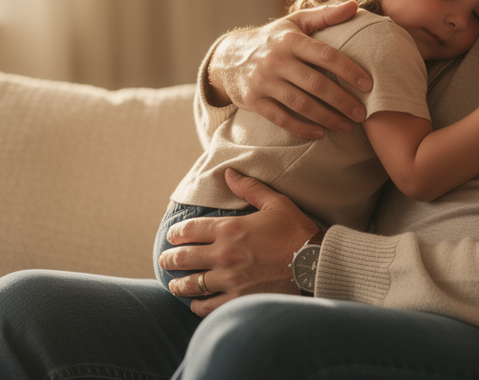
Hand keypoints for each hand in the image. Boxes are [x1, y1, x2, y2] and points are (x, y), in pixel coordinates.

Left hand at [159, 169, 320, 316]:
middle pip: (183, 258)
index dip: (175, 234)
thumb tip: (229, 173)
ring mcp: (229, 280)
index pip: (189, 231)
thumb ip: (249, 188)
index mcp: (229, 229)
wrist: (314, 264)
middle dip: (169, 259)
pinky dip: (197, 304)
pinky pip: (207, 305)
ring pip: (191, 284)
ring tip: (175, 284)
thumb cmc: (296, 232)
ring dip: (179, 284)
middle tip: (165, 260)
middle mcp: (224, 255)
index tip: (171, 237)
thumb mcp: (275, 203)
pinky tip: (195, 302)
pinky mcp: (237, 299)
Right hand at [206, 1, 371, 137]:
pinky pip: (281, 119)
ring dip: (327, 118)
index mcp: (290, 39)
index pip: (325, 55)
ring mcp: (263, 82)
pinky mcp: (254, 101)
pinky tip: (321, 132)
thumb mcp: (295, 23)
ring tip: (347, 126)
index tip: (368, 85)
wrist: (229, 58)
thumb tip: (355, 6)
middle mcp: (276, 60)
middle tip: (363, 113)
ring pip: (300, 104)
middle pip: (316, 84)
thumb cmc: (273, 39)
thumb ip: (325, 15)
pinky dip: (302, 128)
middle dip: (342, 101)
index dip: (349, 70)